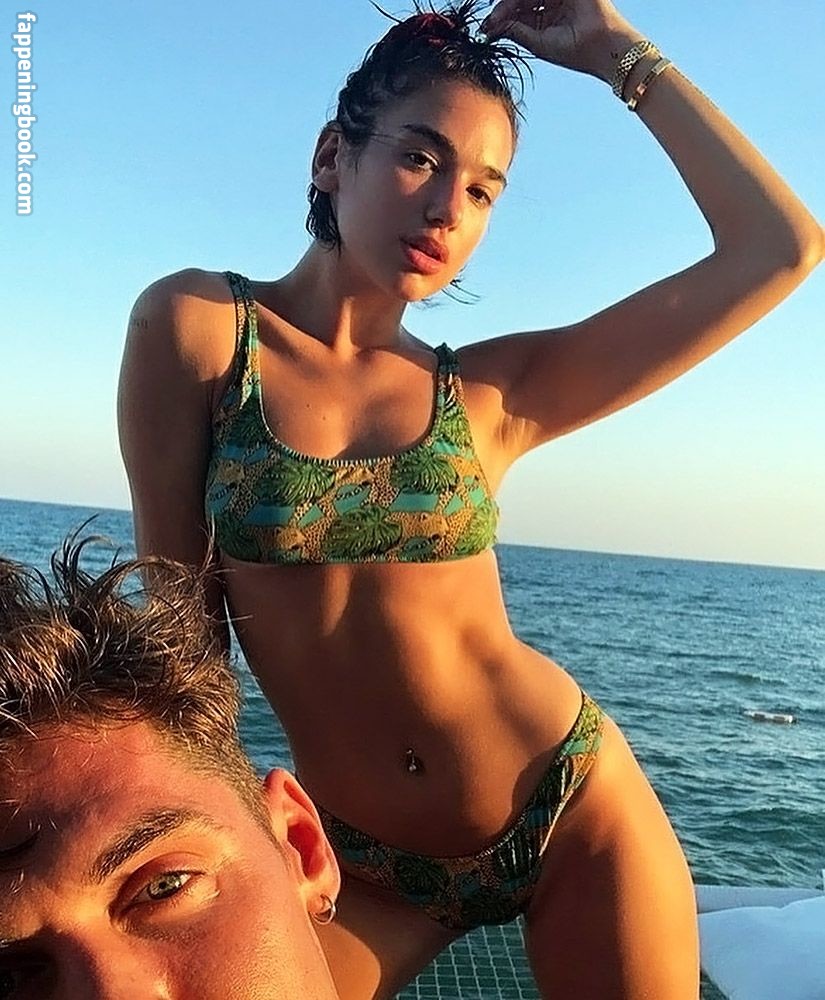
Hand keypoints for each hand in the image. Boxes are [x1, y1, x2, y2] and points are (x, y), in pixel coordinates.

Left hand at [481, 0, 642, 82]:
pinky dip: (524, 0)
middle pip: (520, 1)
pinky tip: (515, 4)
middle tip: (490, 22)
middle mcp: (551, 4)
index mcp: (546, 19)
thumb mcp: (539, 44)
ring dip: (511, 3)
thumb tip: (494, 28)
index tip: (486, 30)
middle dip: (503, 9)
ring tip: (497, 16)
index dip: (502, 19)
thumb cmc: (576, 51)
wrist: (603, 46)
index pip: (519, 14)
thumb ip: (518, 32)